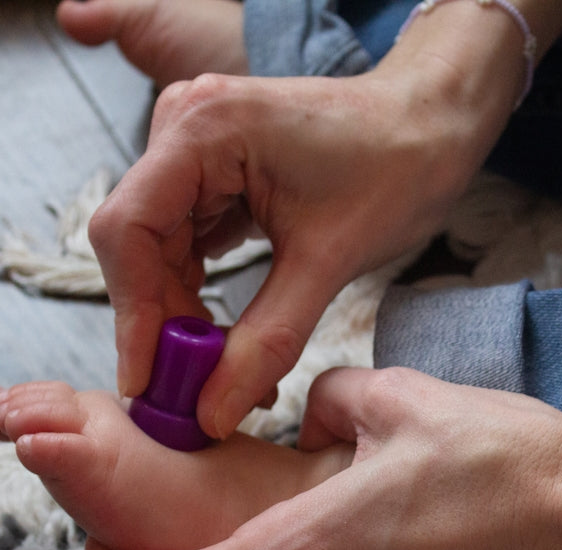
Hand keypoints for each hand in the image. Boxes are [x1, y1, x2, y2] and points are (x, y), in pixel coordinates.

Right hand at [89, 71, 493, 438]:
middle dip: (161, 323)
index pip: (128, 231)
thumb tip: (211, 413)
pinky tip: (226, 339)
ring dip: (181, 316)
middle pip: (136, 245)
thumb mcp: (330, 261)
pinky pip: (182, 244)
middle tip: (192, 393)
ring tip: (221, 373)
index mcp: (203, 127)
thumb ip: (267, 341)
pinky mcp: (209, 171)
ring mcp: (192, 148)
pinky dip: (198, 294)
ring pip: (155, 252)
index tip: (149, 384)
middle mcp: (182, 126)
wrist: (433, 125)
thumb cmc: (396, 167)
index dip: (132, 314)